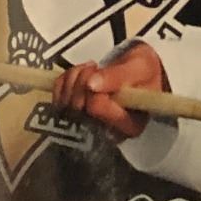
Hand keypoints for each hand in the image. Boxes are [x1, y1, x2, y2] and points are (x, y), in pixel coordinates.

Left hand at [51, 42, 166, 141]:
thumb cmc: (143, 73)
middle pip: (77, 108)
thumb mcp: (139, 68)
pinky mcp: (75, 118)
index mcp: (130, 126)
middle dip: (82, 80)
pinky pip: (57, 98)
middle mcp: (108, 132)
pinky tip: (80, 75)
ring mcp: (89, 127)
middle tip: (95, 68)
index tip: (101, 74)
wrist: (138, 74)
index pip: (97, 108)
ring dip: (73, 78)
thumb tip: (92, 84)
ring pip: (64, 103)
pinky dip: (64, 80)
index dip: (94, 88)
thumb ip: (118, 76)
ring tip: (90, 69)